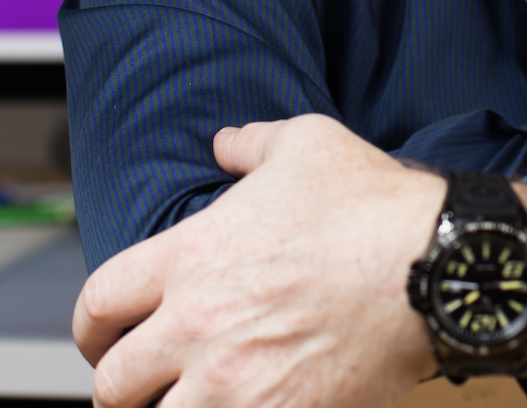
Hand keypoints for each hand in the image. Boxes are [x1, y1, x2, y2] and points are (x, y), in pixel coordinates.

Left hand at [72, 115, 446, 407]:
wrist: (433, 265)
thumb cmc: (373, 204)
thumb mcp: (308, 145)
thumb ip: (251, 145)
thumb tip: (224, 144)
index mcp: (189, 256)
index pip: (98, 305)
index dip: (92, 329)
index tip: (105, 340)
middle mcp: (195, 323)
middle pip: (112, 385)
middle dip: (124, 390)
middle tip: (146, 389)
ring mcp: (232, 382)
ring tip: (195, 404)